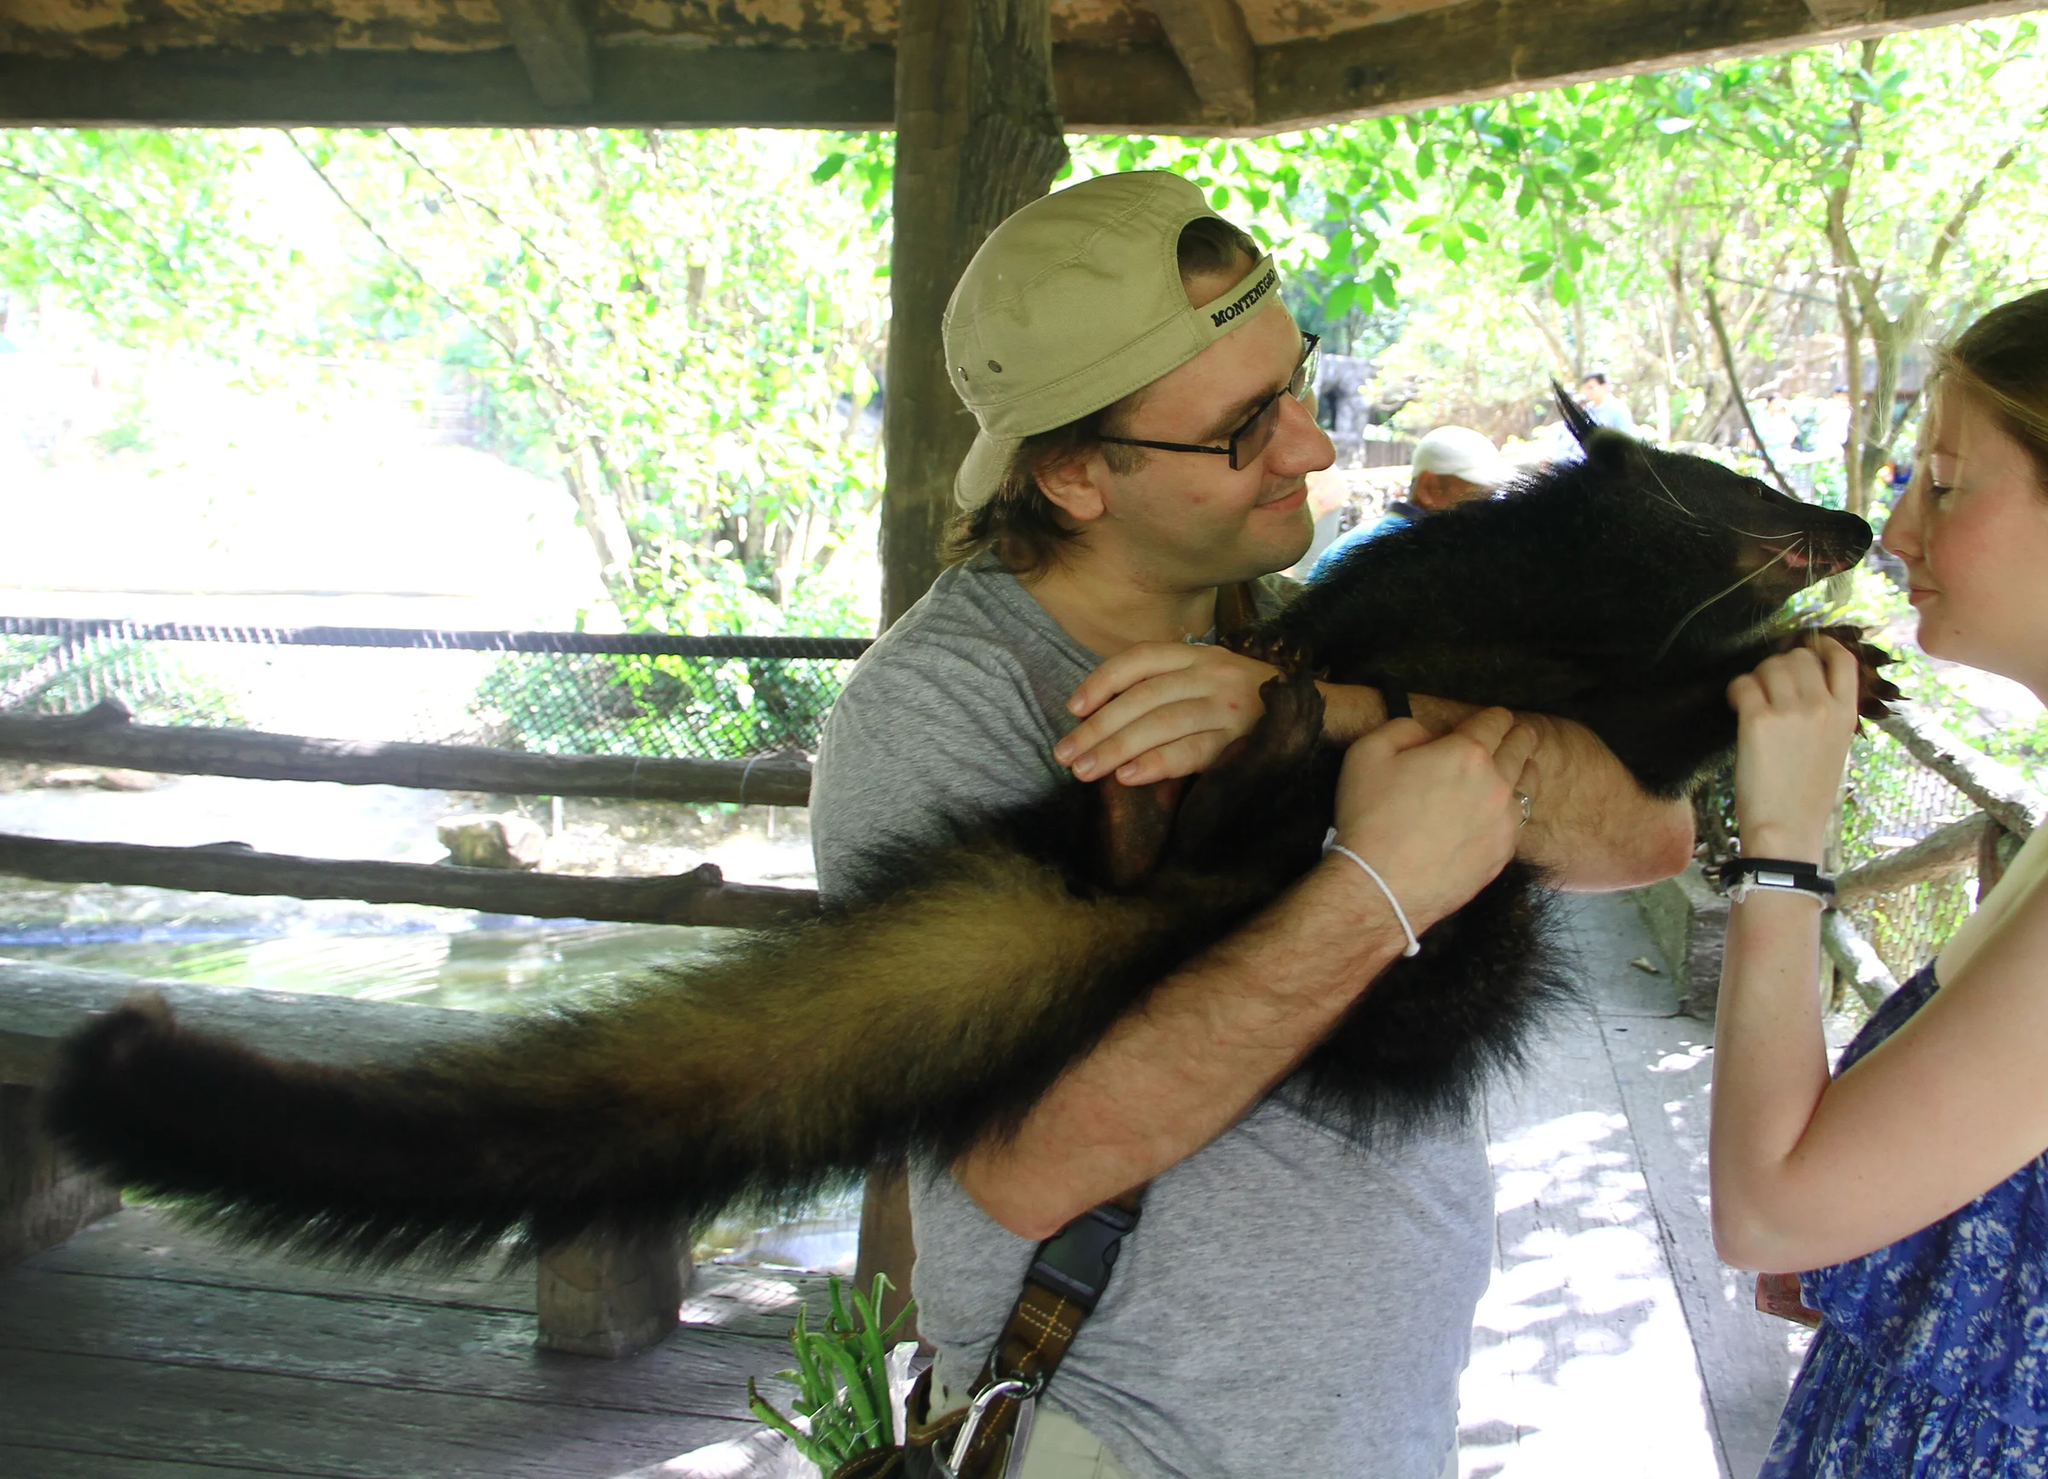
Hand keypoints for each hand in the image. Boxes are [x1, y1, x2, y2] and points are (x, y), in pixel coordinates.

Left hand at [1056, 642, 1280, 785]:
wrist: (1315, 713)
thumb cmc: (1246, 701)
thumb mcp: (1207, 678)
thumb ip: (1165, 688)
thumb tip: (1103, 716)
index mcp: (1197, 655)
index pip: (1140, 659)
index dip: (1102, 681)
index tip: (1073, 708)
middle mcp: (1211, 674)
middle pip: (1143, 697)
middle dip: (1098, 727)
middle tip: (1065, 754)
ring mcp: (1228, 707)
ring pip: (1162, 723)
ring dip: (1116, 748)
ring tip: (1085, 770)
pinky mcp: (1241, 741)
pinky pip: (1192, 752)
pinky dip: (1157, 763)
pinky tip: (1128, 777)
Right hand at [1329, 707, 1537, 931]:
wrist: (1381, 886)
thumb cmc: (1369, 818)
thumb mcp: (1367, 753)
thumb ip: (1403, 729)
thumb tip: (1428, 734)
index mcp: (1466, 753)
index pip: (1495, 722)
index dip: (1495, 716)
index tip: (1494, 718)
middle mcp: (1496, 783)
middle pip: (1521, 748)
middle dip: (1518, 736)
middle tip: (1516, 734)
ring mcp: (1504, 821)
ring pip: (1529, 783)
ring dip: (1526, 768)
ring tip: (1521, 766)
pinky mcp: (1503, 852)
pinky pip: (1520, 820)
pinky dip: (1515, 808)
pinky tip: (1504, 809)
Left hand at [1728, 636, 1861, 861]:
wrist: (1788, 828)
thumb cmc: (1807, 794)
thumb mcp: (1834, 748)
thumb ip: (1827, 712)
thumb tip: (1808, 683)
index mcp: (1846, 713)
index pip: (1841, 658)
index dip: (1820, 646)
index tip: (1804, 650)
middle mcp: (1822, 705)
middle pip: (1798, 657)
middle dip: (1778, 666)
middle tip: (1767, 690)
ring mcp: (1791, 710)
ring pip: (1769, 666)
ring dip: (1756, 678)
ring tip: (1751, 702)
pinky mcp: (1759, 720)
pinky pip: (1743, 684)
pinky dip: (1736, 691)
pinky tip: (1736, 708)